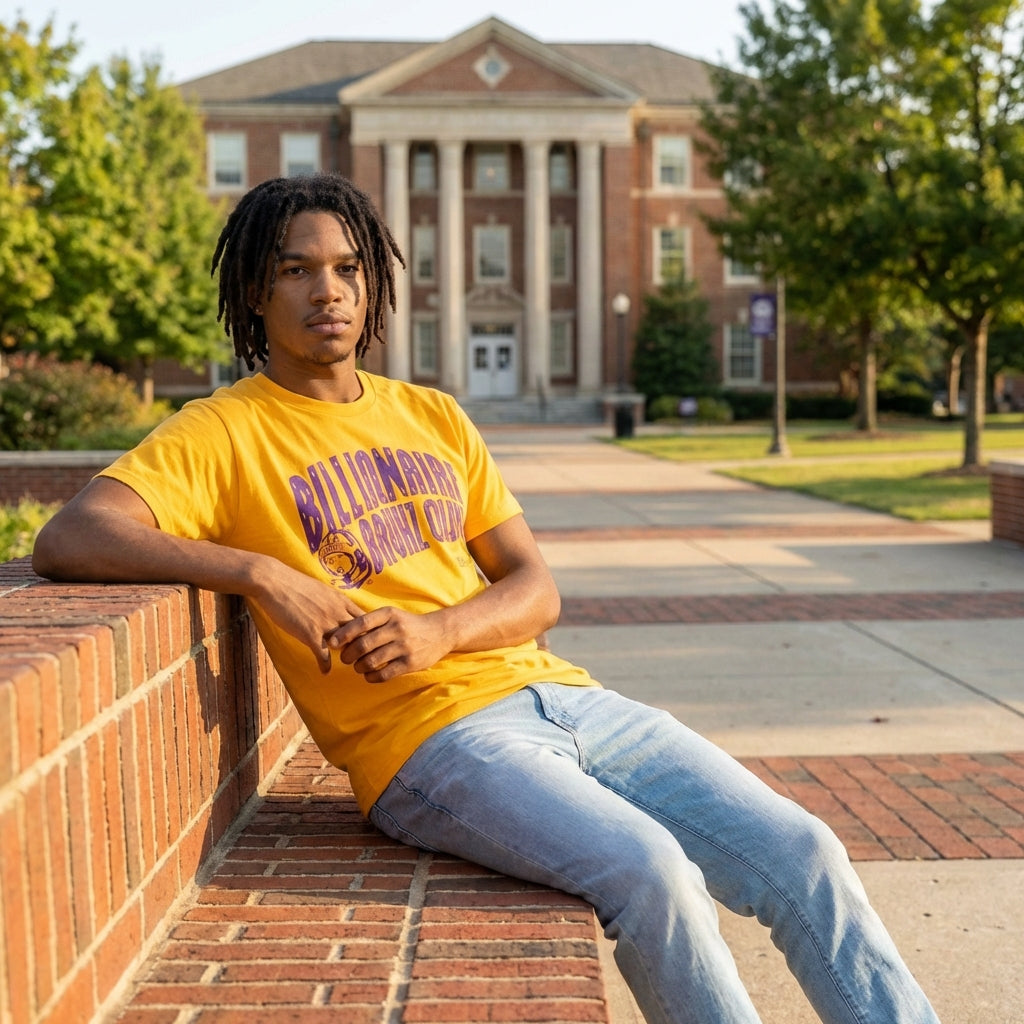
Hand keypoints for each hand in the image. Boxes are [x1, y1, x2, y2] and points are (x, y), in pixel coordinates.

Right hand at [249, 563, 365, 673]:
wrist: (274, 581)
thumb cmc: (295, 584)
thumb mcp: (323, 589)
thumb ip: (334, 602)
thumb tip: (340, 609)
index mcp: (341, 601)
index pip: (366, 619)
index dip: (368, 632)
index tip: (368, 642)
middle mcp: (338, 612)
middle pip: (361, 634)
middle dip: (363, 646)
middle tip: (363, 657)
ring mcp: (325, 623)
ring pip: (346, 645)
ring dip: (347, 657)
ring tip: (348, 665)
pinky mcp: (309, 633)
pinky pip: (323, 655)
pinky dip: (325, 665)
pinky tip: (325, 671)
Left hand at [326, 606, 450, 682]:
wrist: (439, 632)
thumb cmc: (408, 625)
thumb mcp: (392, 616)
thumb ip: (371, 624)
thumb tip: (341, 637)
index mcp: (389, 614)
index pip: (361, 623)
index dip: (343, 634)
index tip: (331, 643)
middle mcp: (396, 629)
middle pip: (363, 644)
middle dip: (348, 655)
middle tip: (345, 659)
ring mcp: (404, 647)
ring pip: (371, 661)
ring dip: (359, 667)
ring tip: (358, 667)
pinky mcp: (410, 663)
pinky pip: (384, 674)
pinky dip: (371, 677)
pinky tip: (369, 675)